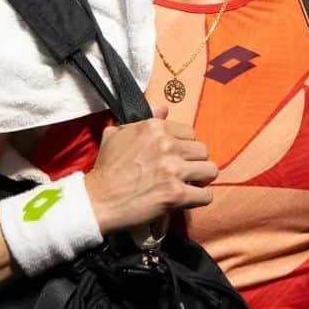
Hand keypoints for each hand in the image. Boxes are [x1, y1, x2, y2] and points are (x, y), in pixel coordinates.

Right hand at [84, 105, 217, 234]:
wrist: (97, 200)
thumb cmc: (105, 168)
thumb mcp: (116, 134)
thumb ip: (144, 119)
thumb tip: (164, 108)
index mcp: (154, 127)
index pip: (189, 132)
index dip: (185, 146)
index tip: (177, 157)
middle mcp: (166, 145)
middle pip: (203, 150)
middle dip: (195, 162)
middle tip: (184, 172)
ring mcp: (173, 170)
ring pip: (210, 170)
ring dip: (202, 179)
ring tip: (191, 185)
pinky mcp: (176, 194)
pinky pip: (206, 195)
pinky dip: (200, 198)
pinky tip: (189, 199)